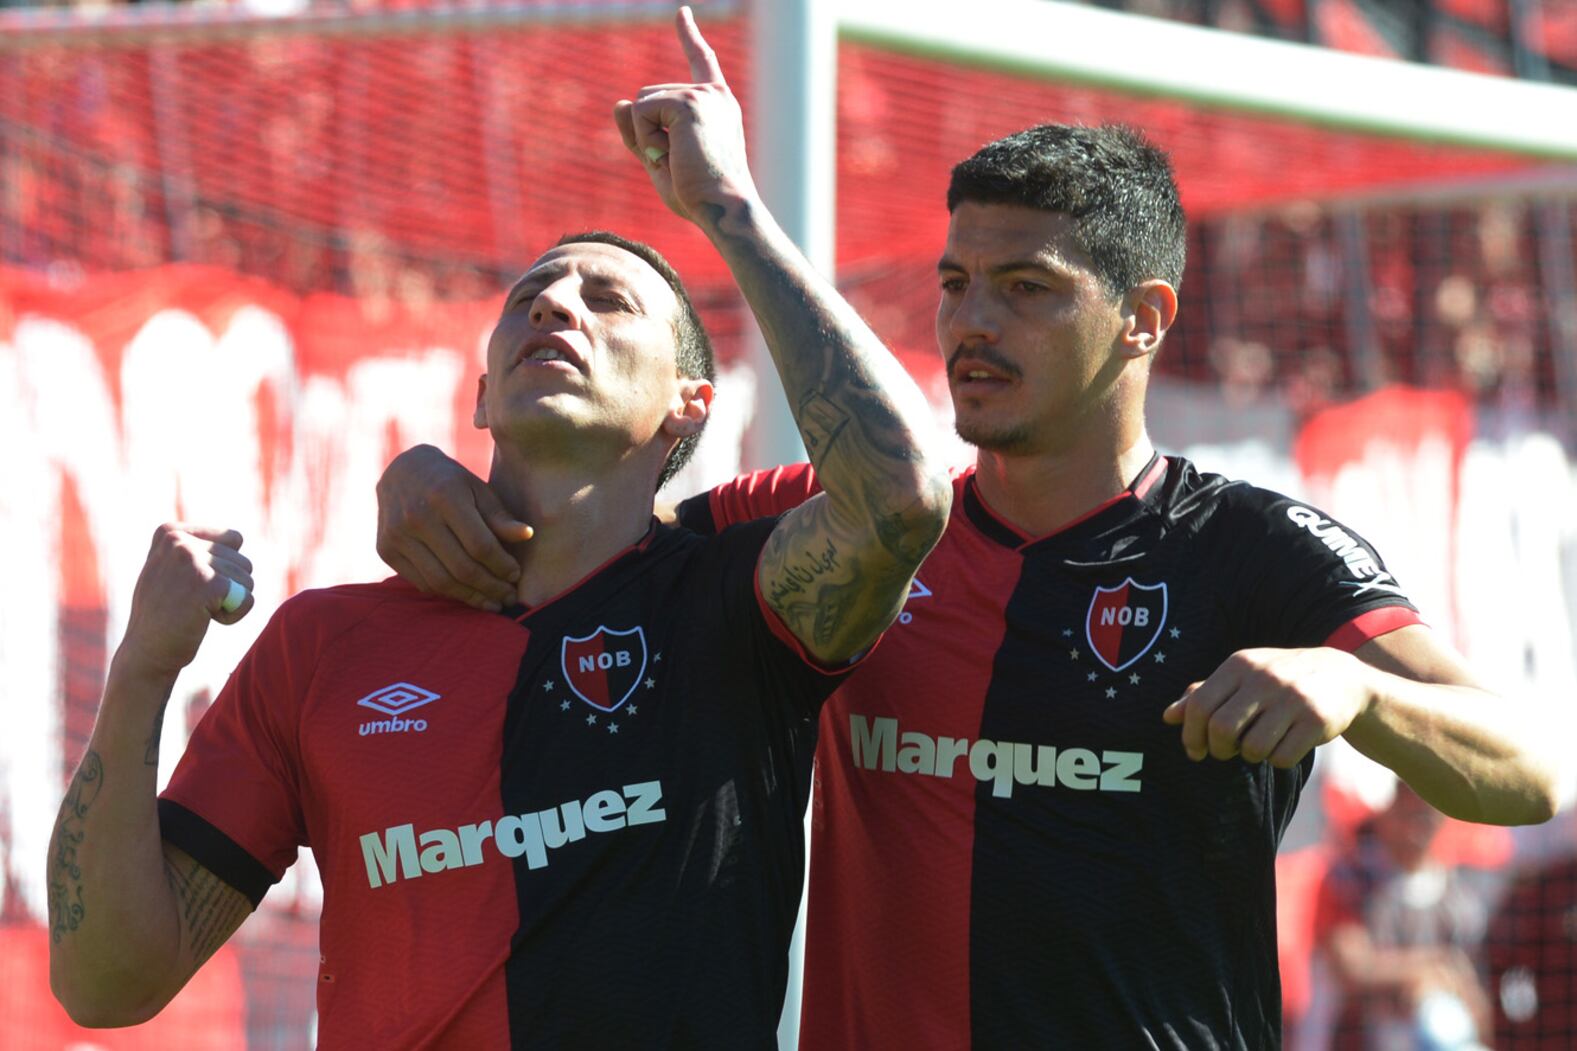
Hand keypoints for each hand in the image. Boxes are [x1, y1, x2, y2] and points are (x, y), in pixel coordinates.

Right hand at [118, 524, 255, 678]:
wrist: (145, 653)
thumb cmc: (163, 613)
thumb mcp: (169, 569)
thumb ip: (194, 547)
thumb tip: (238, 537)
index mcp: (169, 532)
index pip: (234, 539)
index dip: (223, 568)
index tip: (190, 585)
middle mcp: (178, 541)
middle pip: (243, 561)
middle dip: (227, 587)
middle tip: (191, 603)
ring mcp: (192, 561)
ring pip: (247, 580)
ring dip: (229, 601)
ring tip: (195, 611)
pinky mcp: (208, 583)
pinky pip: (247, 598)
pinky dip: (233, 615)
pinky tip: (203, 620)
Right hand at [375, 444, 531, 609]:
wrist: (401, 471)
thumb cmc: (450, 481)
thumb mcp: (478, 489)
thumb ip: (500, 515)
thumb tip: (527, 535)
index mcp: (445, 496)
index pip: (480, 545)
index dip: (502, 566)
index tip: (516, 575)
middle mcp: (416, 516)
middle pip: (461, 567)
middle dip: (491, 587)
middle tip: (508, 597)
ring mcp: (397, 535)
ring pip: (441, 581)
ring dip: (470, 597)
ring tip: (492, 602)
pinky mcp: (385, 549)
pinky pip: (422, 582)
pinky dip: (447, 592)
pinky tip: (466, 593)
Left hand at [613, 6, 757, 222]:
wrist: (723, 208)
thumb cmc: (699, 194)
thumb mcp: (662, 160)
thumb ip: (639, 133)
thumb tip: (619, 102)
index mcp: (717, 105)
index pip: (701, 61)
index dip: (689, 35)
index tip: (681, 13)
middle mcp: (713, 94)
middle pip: (648, 96)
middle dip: (646, 132)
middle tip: (675, 164)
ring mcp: (702, 95)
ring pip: (641, 104)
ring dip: (646, 137)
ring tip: (676, 161)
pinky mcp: (688, 102)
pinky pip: (640, 112)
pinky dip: (645, 138)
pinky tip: (670, 155)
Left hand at [1162, 647, 1376, 767]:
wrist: (1342, 677)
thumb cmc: (1277, 682)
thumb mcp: (1241, 678)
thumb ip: (1204, 694)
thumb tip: (1168, 716)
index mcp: (1239, 665)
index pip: (1199, 705)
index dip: (1191, 734)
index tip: (1195, 750)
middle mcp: (1264, 678)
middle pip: (1222, 729)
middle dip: (1219, 749)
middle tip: (1226, 752)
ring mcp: (1292, 698)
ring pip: (1252, 748)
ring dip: (1250, 755)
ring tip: (1259, 745)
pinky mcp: (1316, 720)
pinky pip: (1281, 757)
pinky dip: (1278, 760)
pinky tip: (1285, 746)